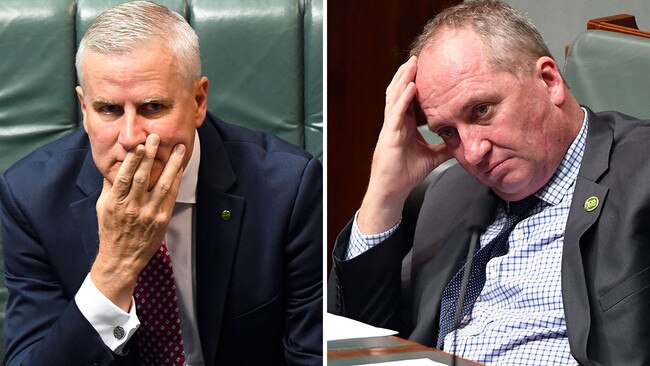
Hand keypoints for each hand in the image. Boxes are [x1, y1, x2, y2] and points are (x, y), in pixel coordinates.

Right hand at [90, 134, 184, 310]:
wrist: (121, 258)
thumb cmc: (111, 231)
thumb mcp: (103, 207)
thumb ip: (109, 186)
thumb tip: (113, 166)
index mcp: (115, 202)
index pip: (124, 176)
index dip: (133, 160)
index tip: (139, 145)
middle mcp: (132, 207)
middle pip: (143, 176)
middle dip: (151, 155)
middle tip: (157, 137)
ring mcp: (148, 214)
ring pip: (161, 184)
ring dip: (171, 164)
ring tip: (178, 149)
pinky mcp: (161, 220)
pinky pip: (170, 196)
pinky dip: (176, 180)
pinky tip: (180, 168)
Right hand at [358, 56, 451, 233]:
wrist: (393, 189)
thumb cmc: (406, 173)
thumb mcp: (432, 157)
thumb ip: (444, 147)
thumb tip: (461, 142)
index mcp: (403, 125)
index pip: (407, 98)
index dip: (413, 82)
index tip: (423, 68)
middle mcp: (395, 122)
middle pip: (399, 92)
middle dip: (407, 74)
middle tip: (417, 57)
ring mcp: (391, 127)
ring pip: (395, 97)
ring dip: (404, 79)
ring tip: (412, 64)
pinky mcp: (389, 134)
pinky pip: (396, 112)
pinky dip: (403, 99)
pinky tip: (411, 87)